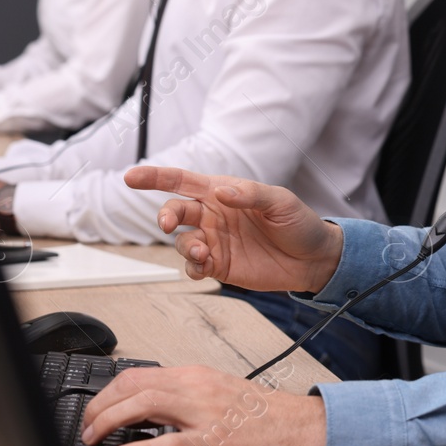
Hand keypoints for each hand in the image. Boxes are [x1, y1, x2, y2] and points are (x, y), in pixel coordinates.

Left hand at [80, 365, 325, 445]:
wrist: (301, 427)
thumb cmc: (266, 415)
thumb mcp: (222, 394)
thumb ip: (188, 398)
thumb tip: (152, 412)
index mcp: (197, 375)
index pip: (138, 375)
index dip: (108, 393)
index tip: (95, 410)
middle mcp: (196, 387)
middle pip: (132, 386)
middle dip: (98, 407)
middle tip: (86, 427)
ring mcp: (203, 413)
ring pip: (141, 406)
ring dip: (107, 423)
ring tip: (92, 438)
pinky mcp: (211, 440)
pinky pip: (166, 441)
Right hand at [123, 166, 341, 292]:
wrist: (314, 258)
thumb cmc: (299, 223)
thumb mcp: (280, 201)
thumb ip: (249, 194)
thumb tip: (221, 192)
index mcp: (223, 192)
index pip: (183, 181)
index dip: (155, 178)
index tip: (131, 177)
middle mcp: (213, 215)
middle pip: (175, 211)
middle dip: (166, 215)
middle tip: (168, 224)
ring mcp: (215, 241)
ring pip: (182, 241)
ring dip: (185, 246)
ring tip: (204, 252)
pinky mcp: (220, 265)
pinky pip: (193, 266)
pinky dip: (192, 268)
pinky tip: (203, 267)